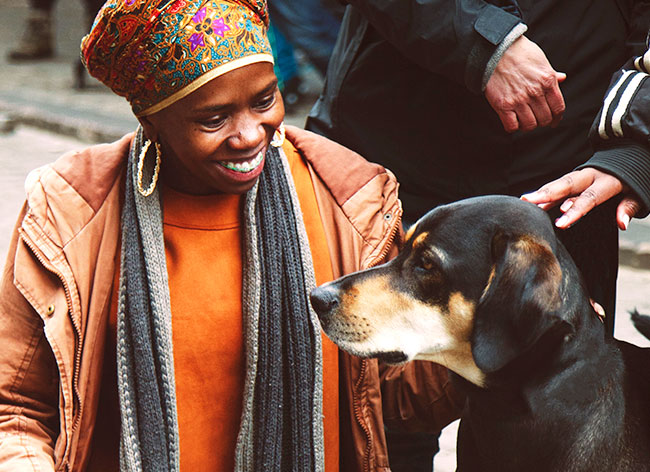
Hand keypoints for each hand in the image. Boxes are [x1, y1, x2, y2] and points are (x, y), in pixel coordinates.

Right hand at [485, 35, 565, 132]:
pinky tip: (512, 120)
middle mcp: (535, 92)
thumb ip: (551, 73)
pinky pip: (512, 126)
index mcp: (547, 81)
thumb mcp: (541, 60)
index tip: (553, 121)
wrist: (495, 51)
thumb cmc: (518, 53)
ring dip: (528, 125)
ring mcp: (519, 100)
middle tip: (536, 119)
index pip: (558, 108)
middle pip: (545, 119)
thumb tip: (562, 78)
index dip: (557, 118)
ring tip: (524, 120)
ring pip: (530, 125)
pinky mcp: (503, 105)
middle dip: (542, 121)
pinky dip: (513, 127)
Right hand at [521, 167, 641, 229]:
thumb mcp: (639, 194)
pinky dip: (545, 192)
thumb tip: (622, 223)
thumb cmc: (635, 180)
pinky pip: (559, 185)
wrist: (632, 155)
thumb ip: (628, 207)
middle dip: (547, 193)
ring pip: (559, 183)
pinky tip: (531, 199)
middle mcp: (591, 175)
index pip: (589, 198)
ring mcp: (581, 176)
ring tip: (523, 200)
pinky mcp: (575, 178)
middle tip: (527, 201)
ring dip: (541, 192)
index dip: (574, 211)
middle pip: (566, 185)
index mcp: (608, 181)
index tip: (560, 224)